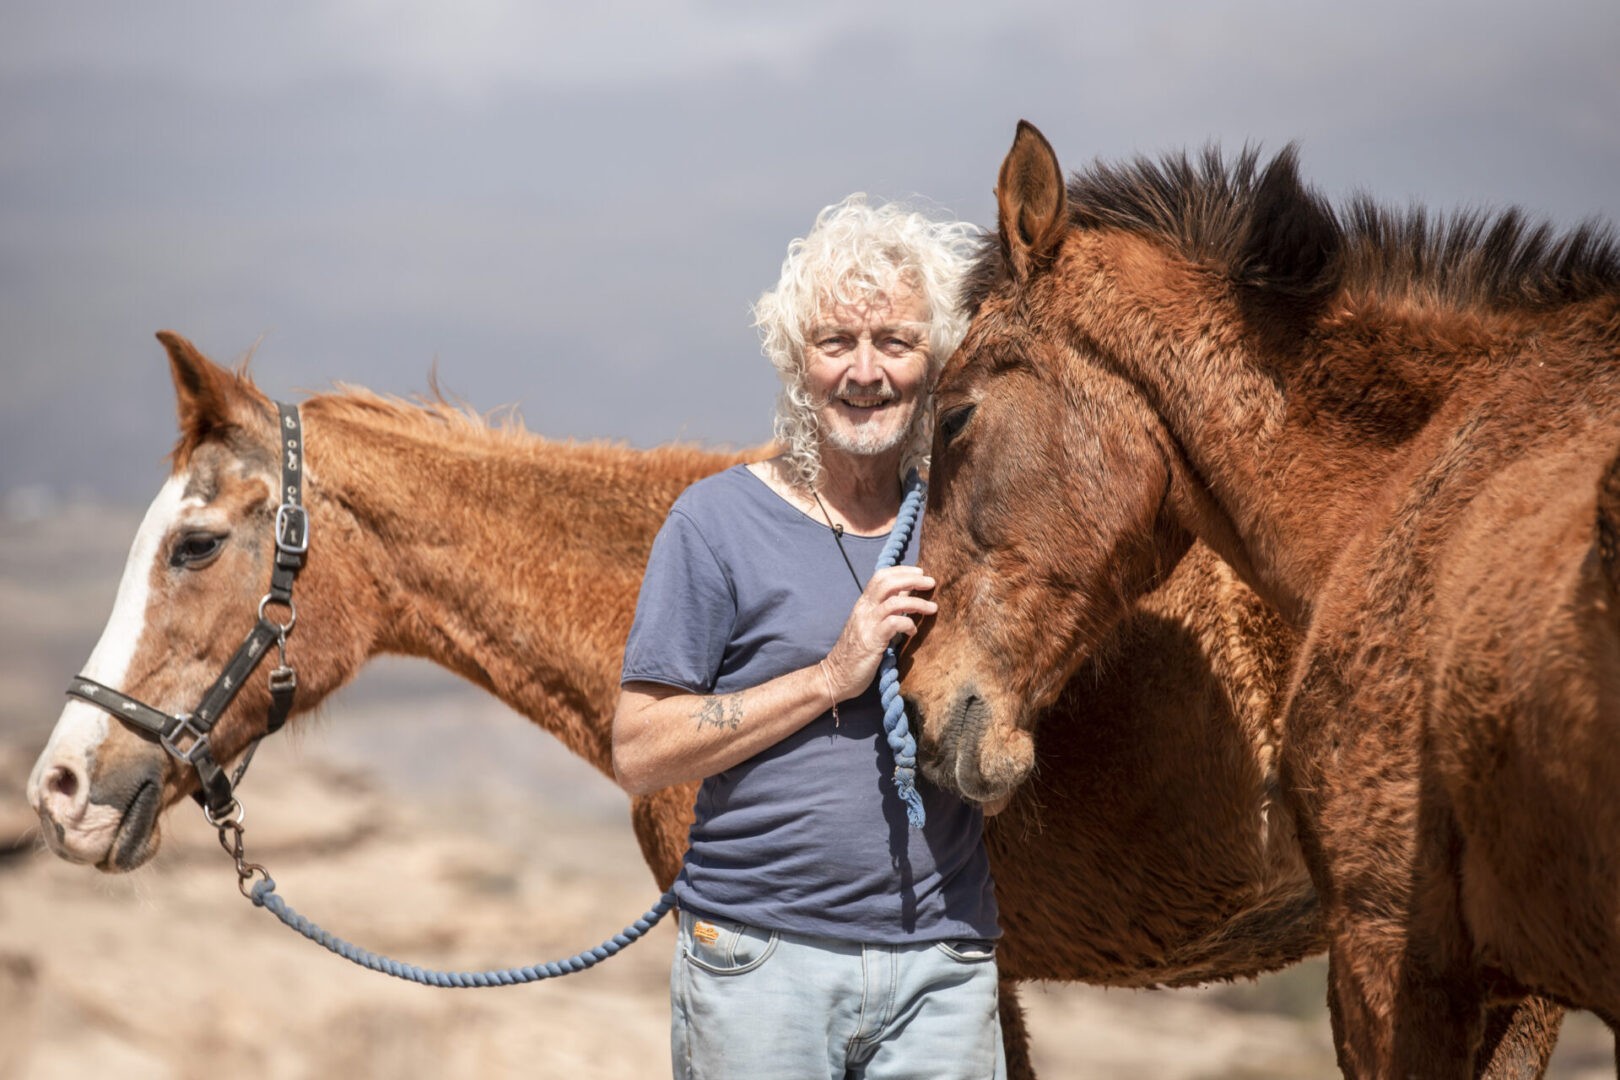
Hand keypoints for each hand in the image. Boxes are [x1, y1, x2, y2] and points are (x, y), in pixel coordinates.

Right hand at [822, 565, 936, 701]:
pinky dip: (908, 624)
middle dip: (912, 579)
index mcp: (863, 604)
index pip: (880, 576)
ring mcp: (866, 624)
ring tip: (933, 608)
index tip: (920, 573)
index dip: (902, 571)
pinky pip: (893, 623)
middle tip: (931, 582)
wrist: (835, 676)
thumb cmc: (856, 653)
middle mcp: (863, 610)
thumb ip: (886, 609)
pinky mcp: (871, 641)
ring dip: (917, 602)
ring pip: (894, 601)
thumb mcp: (871, 625)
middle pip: (887, 582)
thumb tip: (906, 594)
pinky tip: (913, 632)